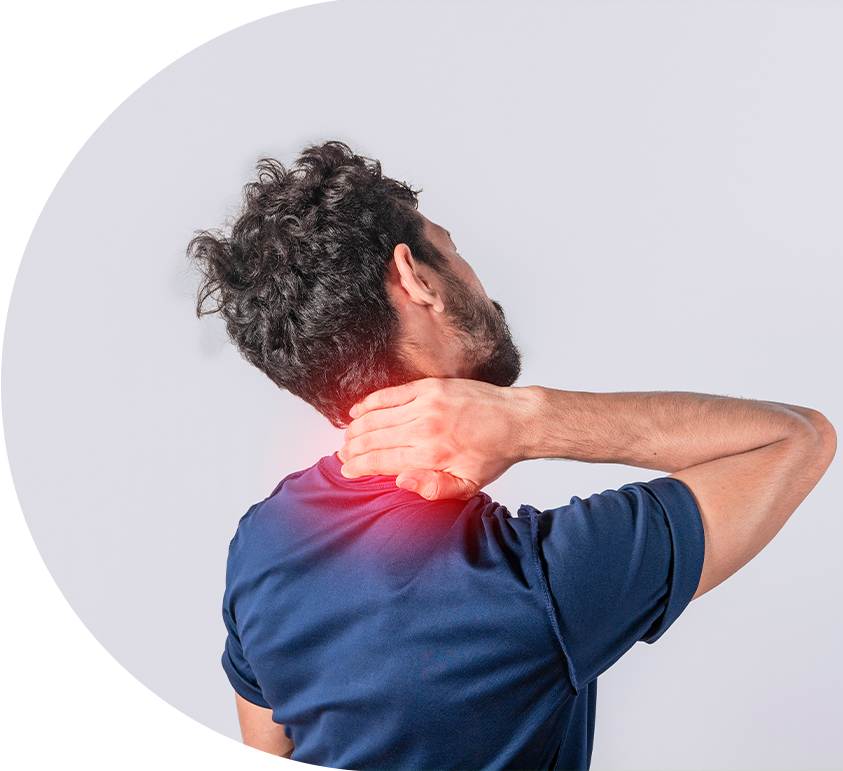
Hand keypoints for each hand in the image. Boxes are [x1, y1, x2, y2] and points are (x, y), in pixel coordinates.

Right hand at [338, 378, 530, 500]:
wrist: (516, 420)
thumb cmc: (492, 454)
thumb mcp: (468, 485)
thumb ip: (433, 488)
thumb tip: (400, 480)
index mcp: (430, 456)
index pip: (380, 462)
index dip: (358, 466)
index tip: (347, 470)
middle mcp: (424, 429)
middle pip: (373, 439)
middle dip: (352, 449)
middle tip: (343, 455)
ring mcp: (425, 404)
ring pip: (376, 417)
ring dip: (356, 428)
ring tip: (347, 437)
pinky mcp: (430, 387)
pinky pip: (390, 394)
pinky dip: (370, 403)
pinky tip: (358, 411)